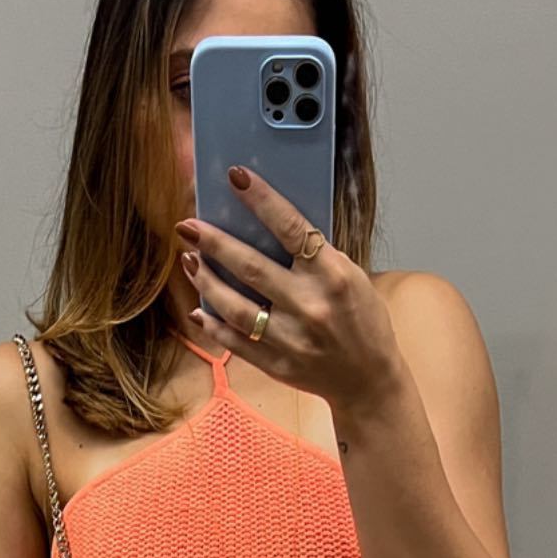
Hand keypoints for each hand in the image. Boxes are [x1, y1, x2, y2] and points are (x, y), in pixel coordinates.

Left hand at [175, 165, 406, 409]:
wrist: (369, 380)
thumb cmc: (362, 320)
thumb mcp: (351, 277)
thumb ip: (314, 256)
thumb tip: (269, 227)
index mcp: (333, 276)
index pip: (291, 228)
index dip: (261, 200)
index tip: (236, 177)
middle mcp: (309, 306)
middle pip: (251, 267)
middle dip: (214, 243)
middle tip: (187, 225)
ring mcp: (290, 339)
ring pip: (235, 306)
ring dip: (207, 281)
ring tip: (189, 260)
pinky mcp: (276, 365)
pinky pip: (234, 342)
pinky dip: (212, 324)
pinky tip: (198, 307)